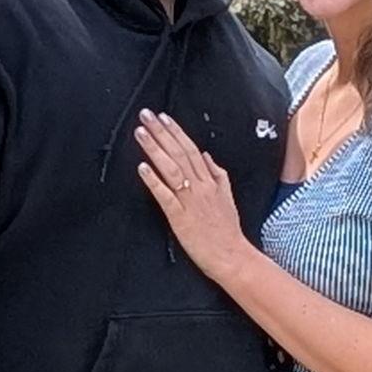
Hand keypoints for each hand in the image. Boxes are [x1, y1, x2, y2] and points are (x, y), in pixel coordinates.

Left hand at [136, 110, 252, 282]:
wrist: (231, 256)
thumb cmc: (228, 230)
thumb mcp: (227, 196)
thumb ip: (218, 174)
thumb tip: (208, 156)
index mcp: (210, 181)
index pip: (191, 149)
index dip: (176, 131)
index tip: (163, 117)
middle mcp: (200, 186)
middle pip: (179, 152)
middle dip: (161, 132)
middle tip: (146, 115)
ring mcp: (189, 201)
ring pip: (171, 168)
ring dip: (155, 149)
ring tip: (141, 133)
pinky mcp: (179, 217)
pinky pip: (164, 195)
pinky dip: (153, 180)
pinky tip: (142, 167)